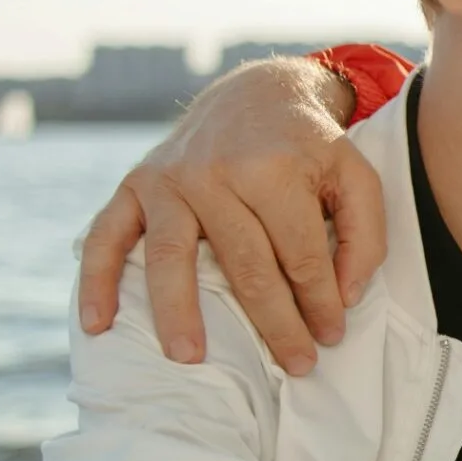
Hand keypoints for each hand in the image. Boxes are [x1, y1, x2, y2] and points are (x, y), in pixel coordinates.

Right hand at [76, 57, 384, 375]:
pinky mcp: (135, 184)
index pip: (300, 254)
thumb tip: (343, 297)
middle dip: (274, 323)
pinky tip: (97, 324)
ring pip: (171, 257)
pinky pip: (106, 235)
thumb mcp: (356, 176)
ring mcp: (169, 179)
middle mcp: (215, 172)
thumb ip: (363, 235)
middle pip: (244, 266)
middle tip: (295, 366)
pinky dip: (97, 280)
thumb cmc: (309, 147)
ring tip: (190, 359)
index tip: (331, 336)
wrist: (255, 94)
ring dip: (178, 313)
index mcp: (273, 169)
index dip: (319, 302)